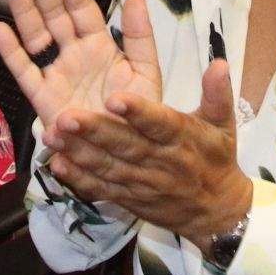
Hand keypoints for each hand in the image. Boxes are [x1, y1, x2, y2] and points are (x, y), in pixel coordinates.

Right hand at [0, 0, 160, 132]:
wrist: (125, 156)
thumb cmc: (137, 114)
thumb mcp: (145, 72)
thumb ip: (140, 36)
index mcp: (100, 46)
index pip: (82, 8)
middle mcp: (74, 55)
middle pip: (55, 16)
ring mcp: (56, 75)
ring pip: (37, 37)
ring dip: (25, 10)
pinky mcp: (43, 99)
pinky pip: (24, 71)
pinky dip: (11, 51)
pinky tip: (0, 29)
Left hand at [46, 60, 253, 248]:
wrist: (215, 212)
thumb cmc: (216, 159)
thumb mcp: (223, 125)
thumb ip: (217, 93)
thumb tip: (219, 62)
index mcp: (181, 138)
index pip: (159, 123)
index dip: (138, 112)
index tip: (115, 98)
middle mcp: (158, 161)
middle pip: (124, 145)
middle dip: (95, 131)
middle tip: (68, 115)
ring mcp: (140, 182)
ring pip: (106, 167)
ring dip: (78, 151)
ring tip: (52, 133)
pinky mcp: (127, 197)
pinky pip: (100, 188)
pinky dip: (78, 179)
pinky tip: (56, 164)